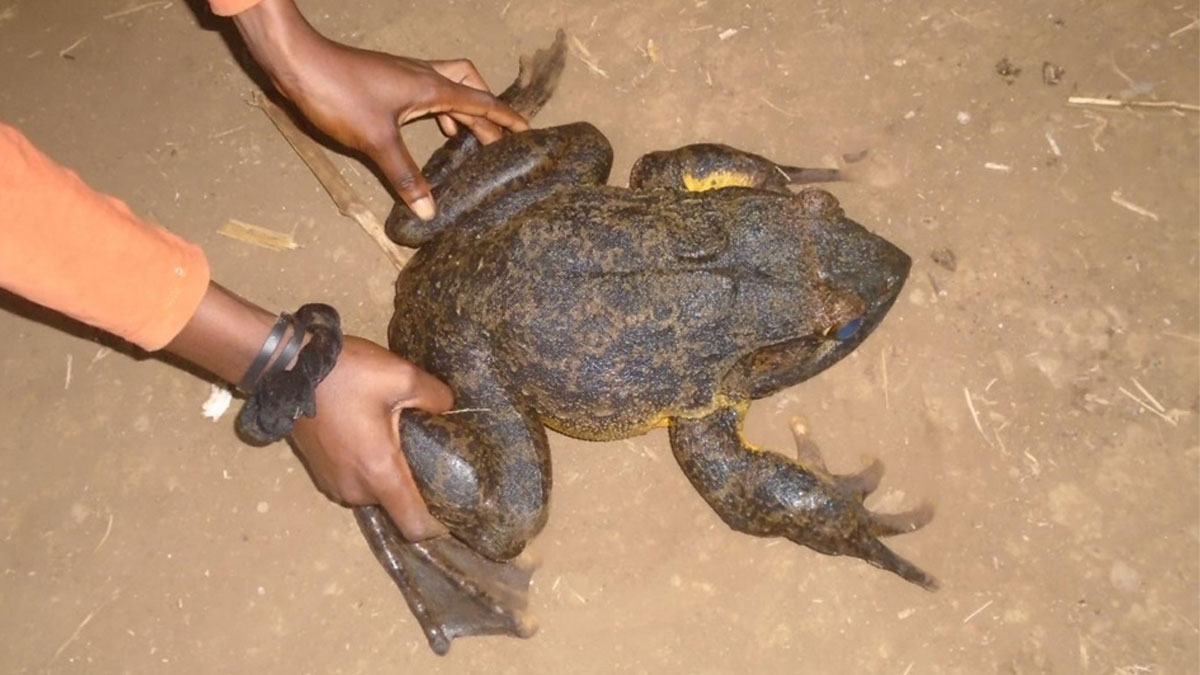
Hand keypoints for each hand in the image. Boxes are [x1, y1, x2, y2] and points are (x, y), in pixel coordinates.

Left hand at [233, 0, 528, 220]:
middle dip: (488, 112)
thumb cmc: (339, 93)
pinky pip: (428, 92)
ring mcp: (405, 76)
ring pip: (449, 87)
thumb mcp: (376, 141)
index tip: (529, 132)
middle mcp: (424, 77)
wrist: (298, 62)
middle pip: (471, 88)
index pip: (482, 102)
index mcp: (431, 88)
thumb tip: (429, 210)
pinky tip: (430, 129)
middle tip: (498, 140)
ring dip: (463, 109)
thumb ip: (405, 176)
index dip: (507, 118)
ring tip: (469, 138)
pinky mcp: (388, 81)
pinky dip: (438, 110)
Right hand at [291, 336, 453, 539]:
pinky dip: (367, 467)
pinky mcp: (321, 474)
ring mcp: (335, 484)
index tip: (452, 505)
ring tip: (397, 438)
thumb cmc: (347, 375)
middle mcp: (356, 489)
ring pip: (375, 492)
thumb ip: (435, 397)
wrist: (289, 367)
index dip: (437, 524)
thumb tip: (449, 409)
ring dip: (388, 473)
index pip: (414, 525)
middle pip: (396, 505)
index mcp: (379, 472)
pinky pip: (356, 481)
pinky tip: (372, 437)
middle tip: (426, 450)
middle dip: (413, 484)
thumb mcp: (402, 377)